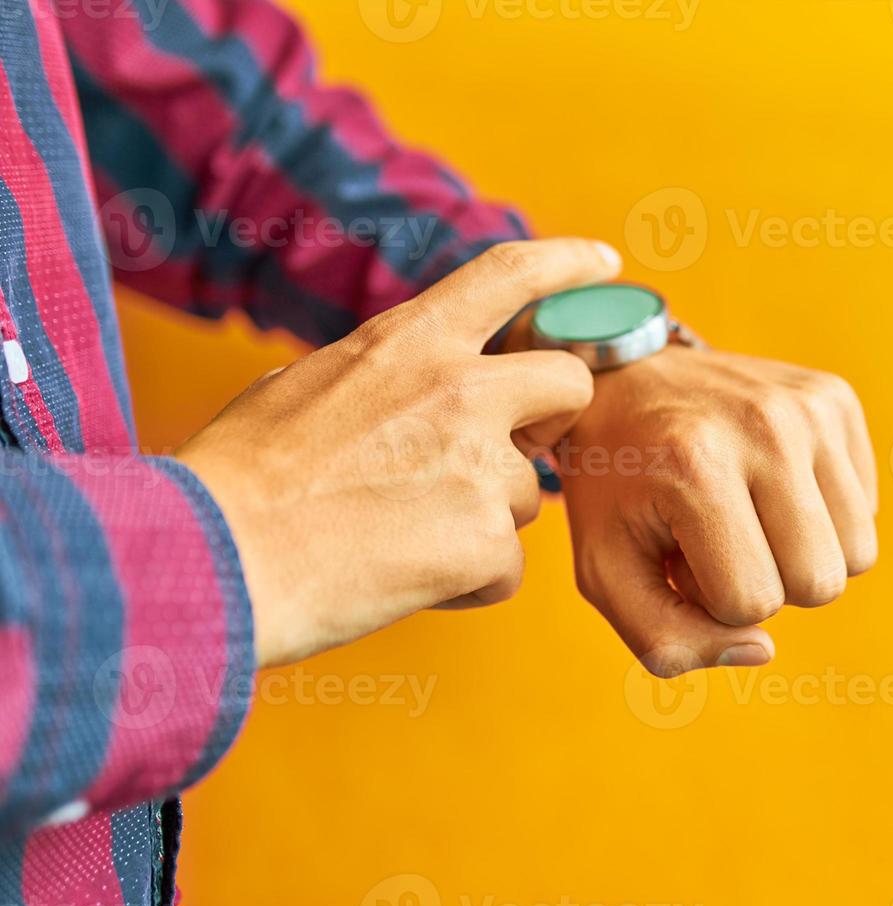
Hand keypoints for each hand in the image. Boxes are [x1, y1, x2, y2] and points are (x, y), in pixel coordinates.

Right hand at [177, 238, 618, 668]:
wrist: (214, 556)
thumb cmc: (238, 479)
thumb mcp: (306, 385)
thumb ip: (381, 376)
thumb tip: (402, 387)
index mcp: (410, 341)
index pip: (509, 275)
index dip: (567, 263)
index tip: (605, 264)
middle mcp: (460, 389)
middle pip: (568, 384)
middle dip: (553, 420)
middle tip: (509, 454)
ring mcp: (479, 464)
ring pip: (529, 495)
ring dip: (484, 521)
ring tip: (398, 539)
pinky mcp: (484, 540)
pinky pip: (505, 566)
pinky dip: (466, 583)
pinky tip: (403, 580)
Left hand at [552, 346, 878, 676]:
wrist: (625, 379)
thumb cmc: (614, 488)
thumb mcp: (605, 572)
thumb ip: (665, 642)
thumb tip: (762, 651)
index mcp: (696, 466)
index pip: (752, 603)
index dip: (712, 601)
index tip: (677, 553)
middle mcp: (765, 426)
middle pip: (820, 582)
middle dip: (768, 583)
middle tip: (715, 537)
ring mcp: (810, 406)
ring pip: (858, 553)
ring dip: (801, 553)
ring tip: (745, 512)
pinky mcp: (837, 397)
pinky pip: (865, 509)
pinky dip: (821, 514)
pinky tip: (769, 483)